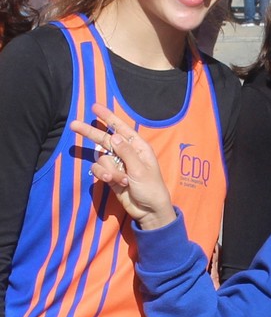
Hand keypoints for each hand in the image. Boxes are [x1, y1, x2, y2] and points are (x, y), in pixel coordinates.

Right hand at [69, 103, 176, 229]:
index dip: (108, 117)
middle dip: (90, 133)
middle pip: (104, 139)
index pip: (120, 128)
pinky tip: (116, 183)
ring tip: (122, 180)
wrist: (148, 209)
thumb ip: (126, 152)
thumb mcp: (140, 169)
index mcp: (138, 147)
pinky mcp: (111, 176)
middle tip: (73, 125)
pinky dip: (106, 176)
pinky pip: (100, 171)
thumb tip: (115, 136)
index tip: (95, 107)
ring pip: (101, 159)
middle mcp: (126, 153)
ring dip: (110, 170)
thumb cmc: (150, 187)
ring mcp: (117, 165)